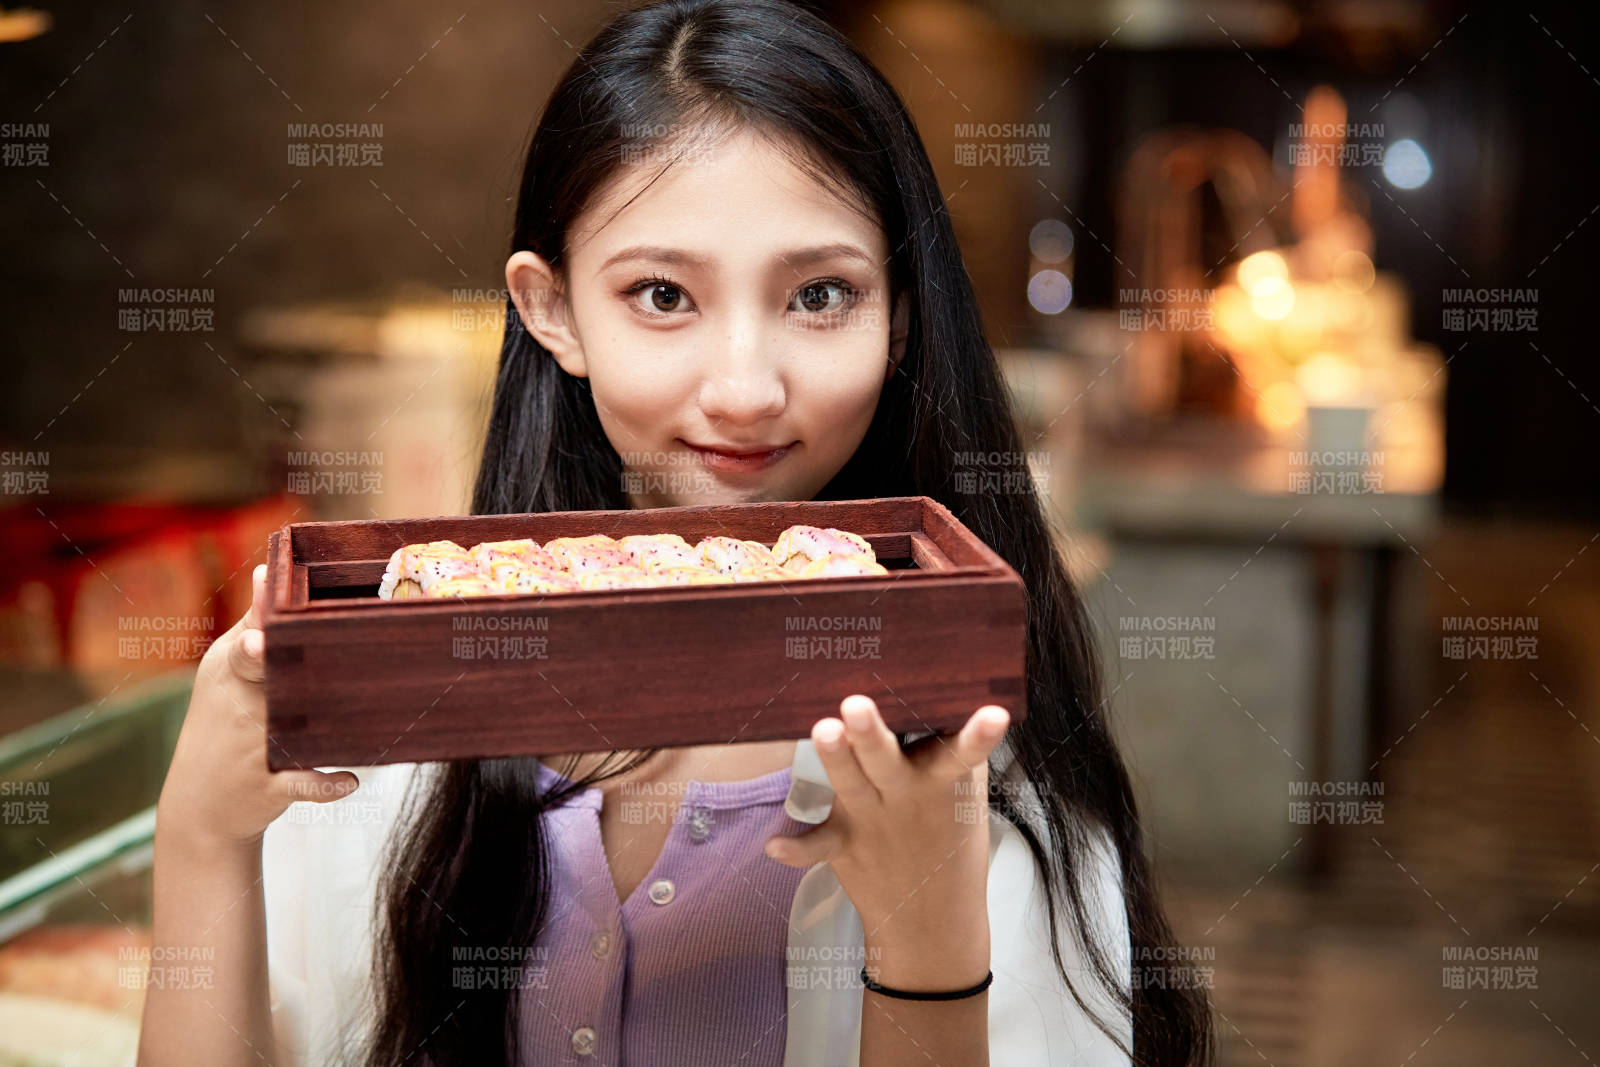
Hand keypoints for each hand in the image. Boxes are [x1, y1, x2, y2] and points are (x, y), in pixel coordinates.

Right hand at [157, 564, 357, 849]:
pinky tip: (349, 780)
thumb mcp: (226, 673)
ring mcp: (251, 748)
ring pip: (292, 730)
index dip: (260, 630)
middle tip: (264, 651)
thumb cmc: (224, 722)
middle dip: (265, 663)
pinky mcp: (268, 787)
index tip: (263, 622)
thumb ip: (252, 626)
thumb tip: (266, 568)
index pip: (249, 641)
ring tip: (362, 704)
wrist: (199, 806)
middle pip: (264, 678)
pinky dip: (325, 784)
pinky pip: (302, 784)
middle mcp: (237, 706)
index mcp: (229, 671)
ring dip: (319, 723)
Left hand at [764, 694, 1008, 982]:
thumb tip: (945, 691)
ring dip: (836, 759)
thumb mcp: (962, 795)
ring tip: (824, 729)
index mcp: (941, 782)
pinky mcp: (845, 846)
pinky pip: (817, 848)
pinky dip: (797, 850)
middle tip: (857, 704)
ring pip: (851, 784)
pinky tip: (773, 847)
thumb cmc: (948, 840)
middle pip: (887, 760)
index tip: (994, 714)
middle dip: (872, 734)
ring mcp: (872, 822)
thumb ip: (951, 746)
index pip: (963, 753)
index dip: (979, 735)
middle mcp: (905, 797)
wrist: (932, 922)